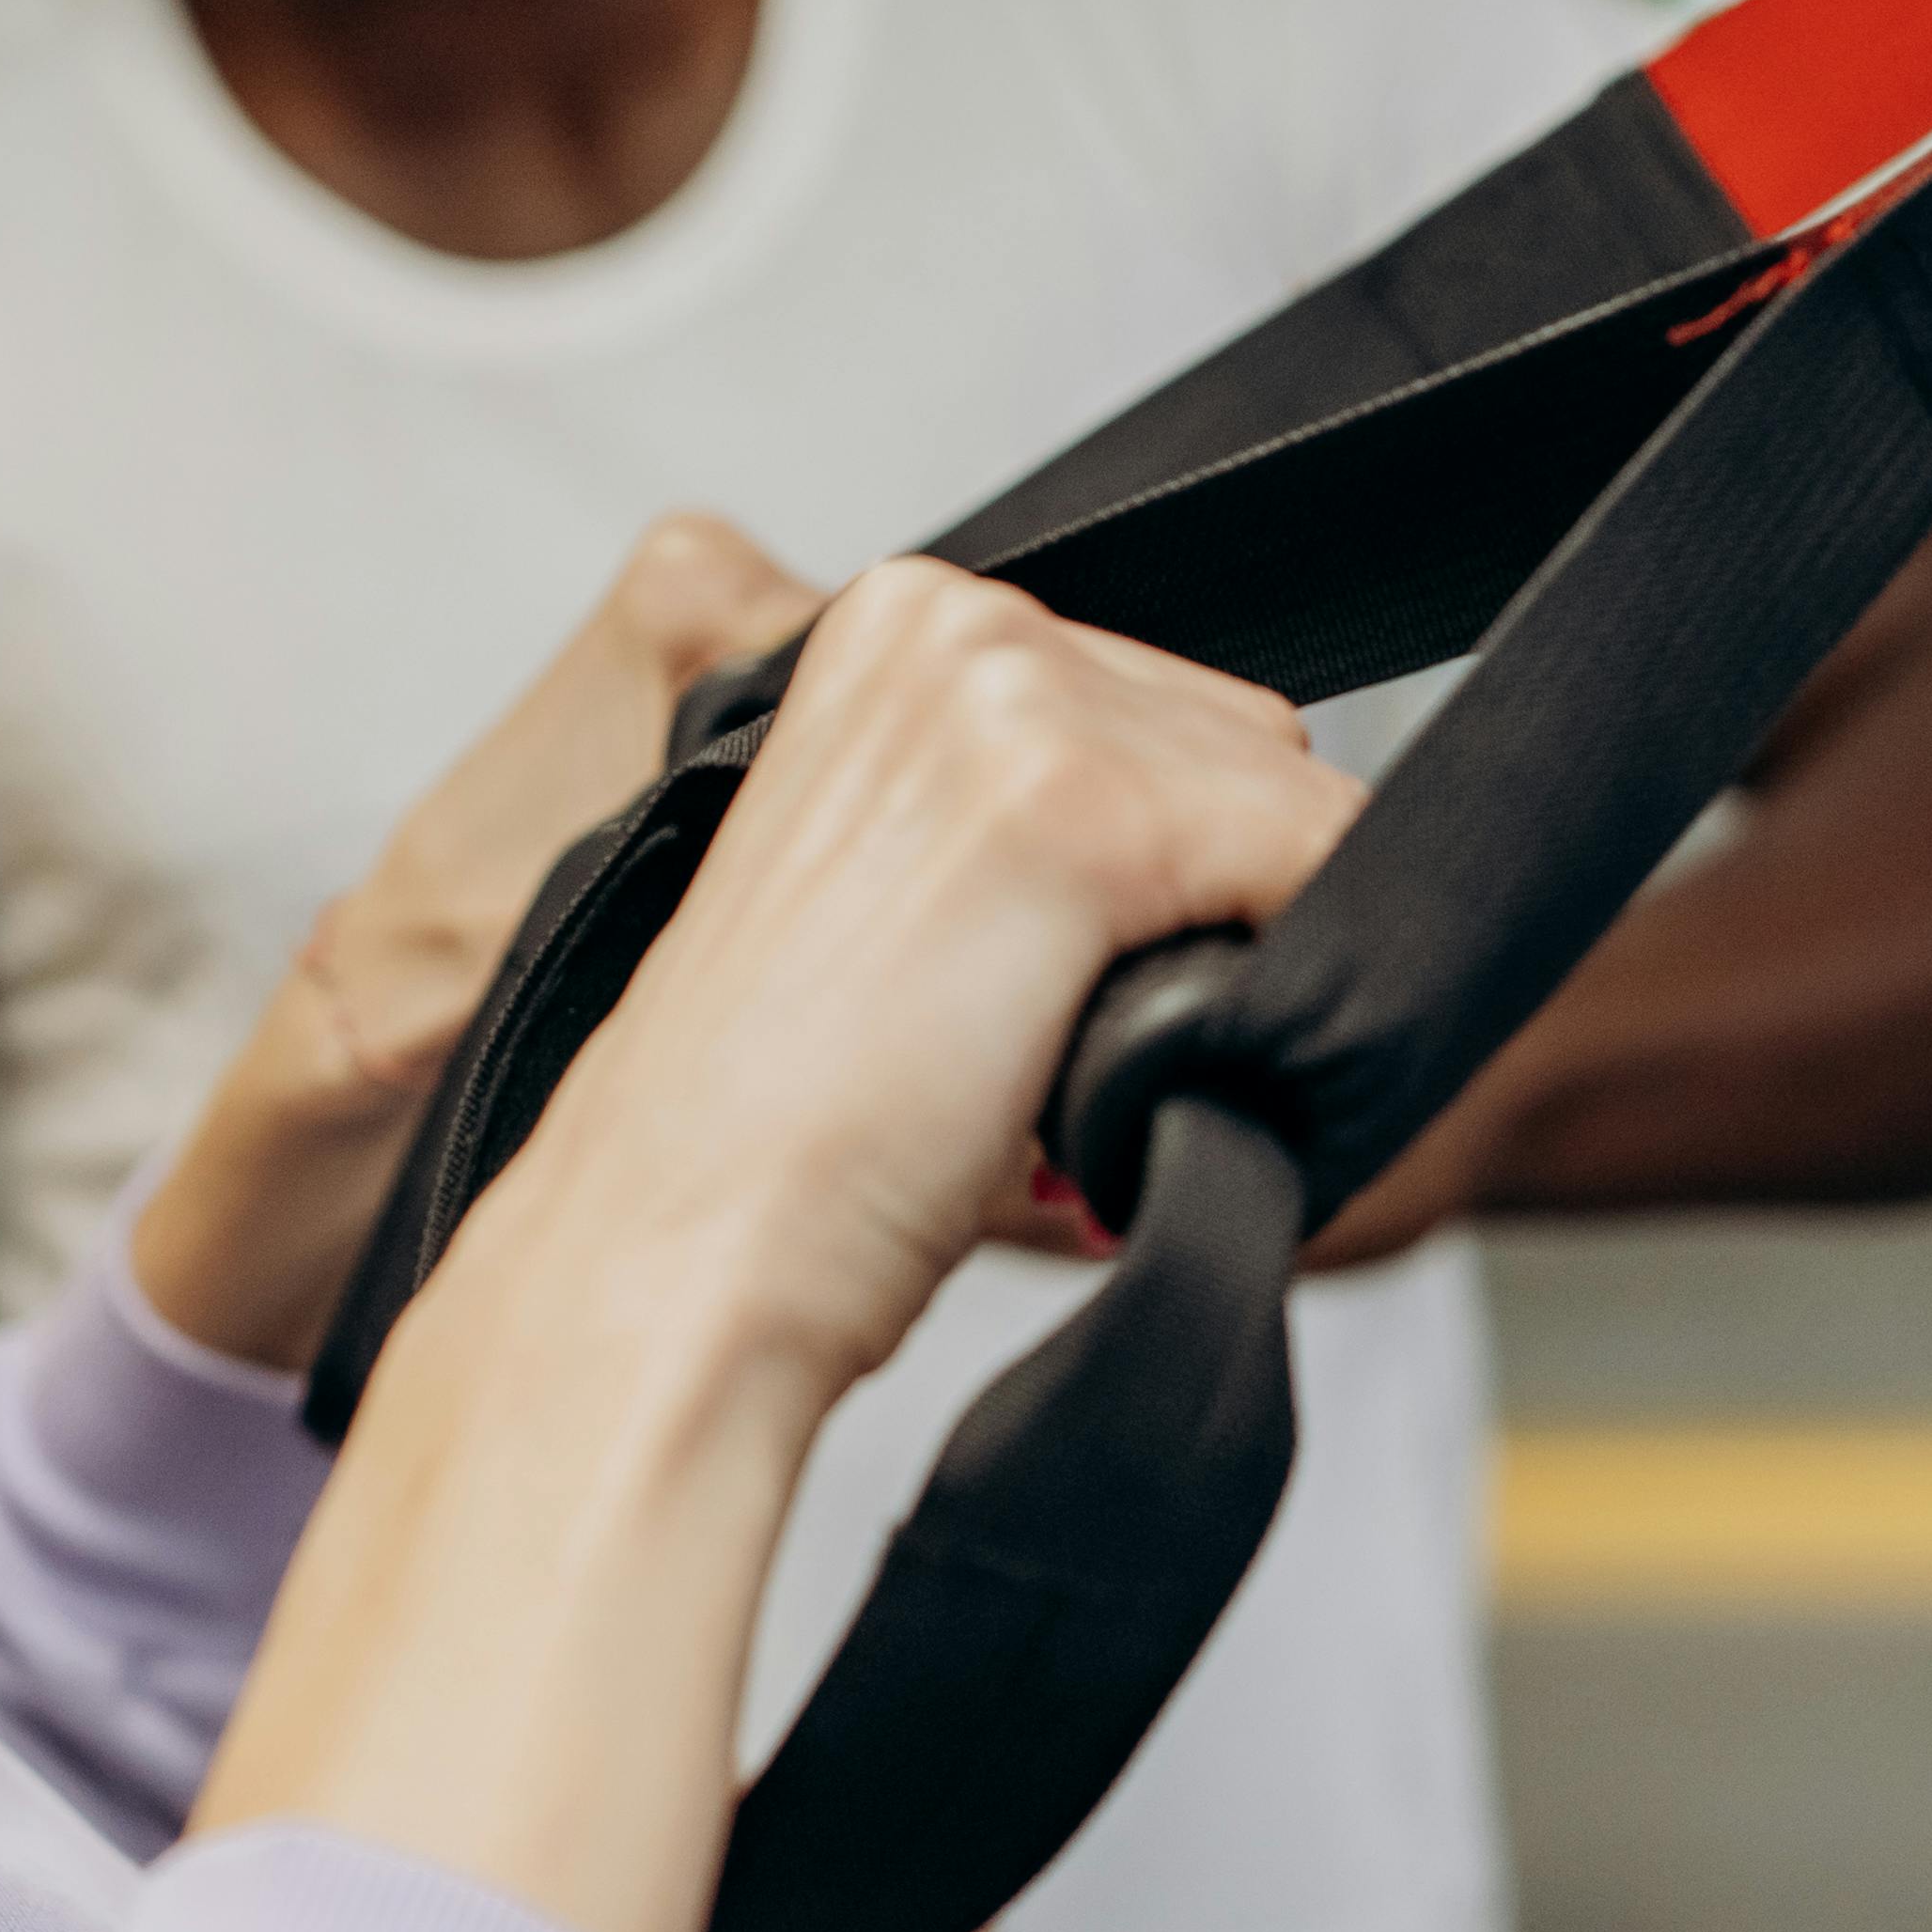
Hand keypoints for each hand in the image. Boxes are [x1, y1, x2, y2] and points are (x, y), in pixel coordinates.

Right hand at [203, 568, 1356, 1931]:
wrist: (626, 1305)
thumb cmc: (713, 1200)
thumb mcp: (840, 988)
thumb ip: (953, 897)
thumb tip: (1150, 949)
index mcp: (828, 646)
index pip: (1136, 708)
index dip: (1147, 893)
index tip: (1041, 1060)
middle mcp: (907, 626)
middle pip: (1231, 741)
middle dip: (1190, 932)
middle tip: (1029, 1110)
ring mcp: (983, 695)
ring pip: (1283, 810)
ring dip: (1214, 984)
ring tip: (1041, 1126)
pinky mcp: (1060, 799)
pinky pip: (1305, 864)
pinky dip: (1253, 1013)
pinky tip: (1086, 1127)